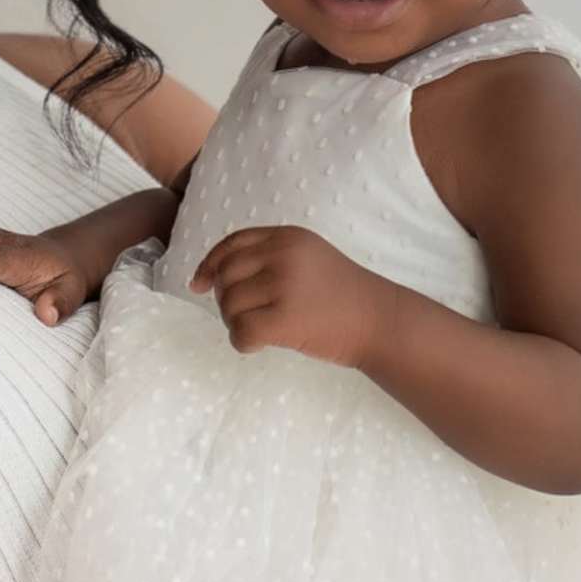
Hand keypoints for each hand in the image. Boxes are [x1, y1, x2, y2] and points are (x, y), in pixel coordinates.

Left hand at [186, 223, 394, 367]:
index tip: (199, 284)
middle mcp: (283, 255)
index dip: (210, 264)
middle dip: (224, 300)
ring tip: (261, 330)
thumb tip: (214, 276)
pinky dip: (243, 342)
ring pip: (229, 305)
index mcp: (287, 237)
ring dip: (235, 322)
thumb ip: (270, 257)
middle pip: (225, 275)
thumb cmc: (343, 296)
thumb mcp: (309, 258)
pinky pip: (240, 332)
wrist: (381, 321)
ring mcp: (284, 286)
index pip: (232, 244)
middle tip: (245, 317)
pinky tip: (261, 344)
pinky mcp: (286, 319)